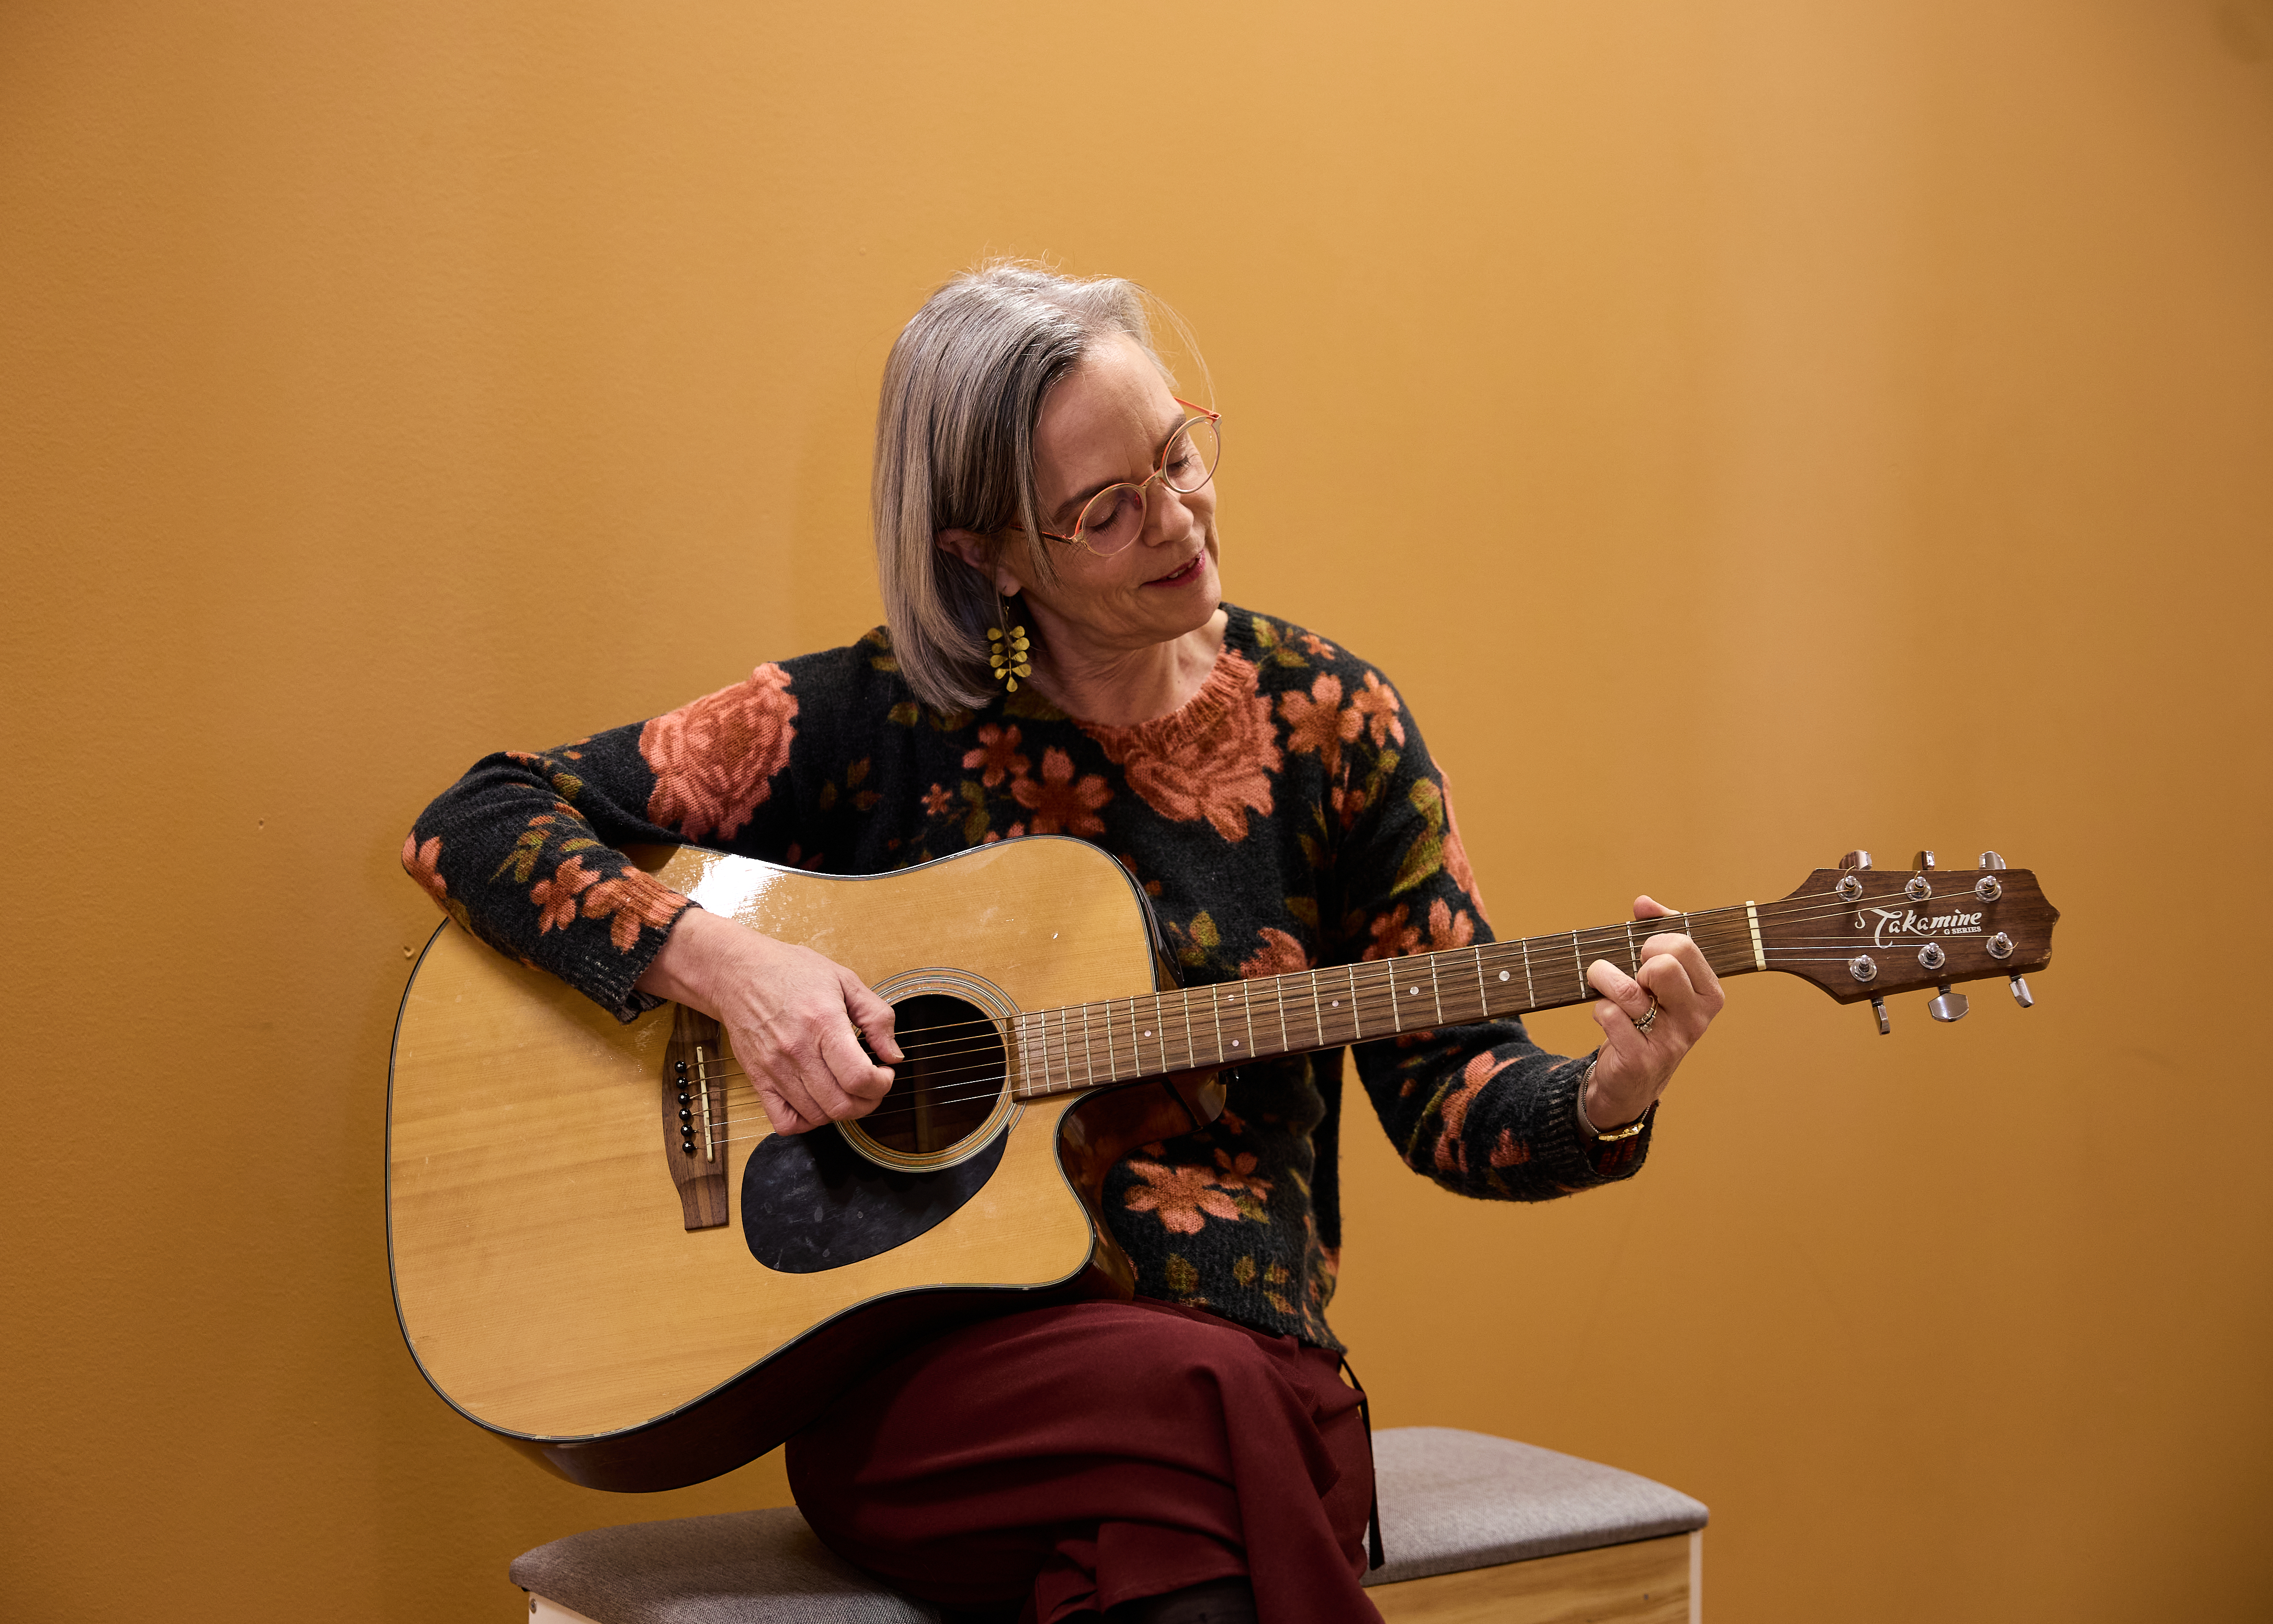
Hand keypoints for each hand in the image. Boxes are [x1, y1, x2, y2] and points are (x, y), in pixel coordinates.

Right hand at [635, 907, 902, 1136]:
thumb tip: (893, 1055)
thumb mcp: (845, 980)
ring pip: (817, 1117)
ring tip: (846, 1089)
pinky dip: (806, 1122)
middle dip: (868, 1102)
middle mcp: (797, 1050)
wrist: (738, 973)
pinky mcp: (758, 1080)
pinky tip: (817, 1101)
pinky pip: (784, 1122)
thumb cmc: (792, 972)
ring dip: (841, 1111)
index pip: (859, 1078)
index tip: (884, 1073)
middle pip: (841, 1105)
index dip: (881, 1084)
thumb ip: (877, 1017)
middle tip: (870, 1085)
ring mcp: (774, 1069)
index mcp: (823, 1023)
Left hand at [1580, 895, 1724, 1131]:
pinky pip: (1609, 1016)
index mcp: (1708, 993)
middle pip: (1662, 965)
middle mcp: (1696, 1019)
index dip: (1654, 941)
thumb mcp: (1662, 977)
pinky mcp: (1640, 1060)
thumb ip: (1659, 933)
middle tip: (1630, 971)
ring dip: (1603, 980)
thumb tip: (1644, 903)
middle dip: (1634, 959)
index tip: (1645, 952)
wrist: (1632, 1079)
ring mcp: (1670, 1042)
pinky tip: (1605, 1017)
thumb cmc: (1649, 1017)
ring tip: (1602, 984)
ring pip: (1628, 991)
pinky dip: (1599, 1009)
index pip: (1683, 945)